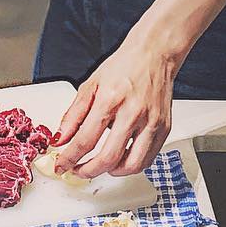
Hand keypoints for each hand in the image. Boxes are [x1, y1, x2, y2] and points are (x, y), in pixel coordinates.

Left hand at [53, 27, 183, 178]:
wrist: (154, 54)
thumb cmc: (124, 66)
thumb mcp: (90, 84)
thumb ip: (73, 114)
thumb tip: (61, 139)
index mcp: (110, 99)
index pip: (86, 139)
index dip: (70, 158)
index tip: (62, 165)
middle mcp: (133, 112)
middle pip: (108, 158)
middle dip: (88, 171)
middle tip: (78, 170)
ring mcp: (151, 122)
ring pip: (132, 165)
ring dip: (112, 172)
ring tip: (101, 166)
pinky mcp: (164, 128)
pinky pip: (148, 159)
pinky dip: (132, 165)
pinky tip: (121, 158)